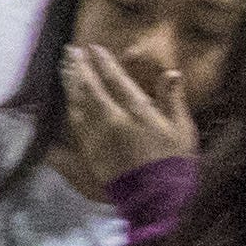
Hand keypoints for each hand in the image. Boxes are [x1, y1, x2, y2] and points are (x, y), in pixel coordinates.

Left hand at [61, 39, 200, 179]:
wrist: (156, 197)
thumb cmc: (174, 162)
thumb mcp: (182, 129)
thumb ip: (173, 99)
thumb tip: (171, 72)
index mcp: (138, 112)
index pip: (115, 80)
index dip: (102, 62)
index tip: (93, 47)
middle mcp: (113, 121)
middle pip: (90, 88)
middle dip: (79, 67)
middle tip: (70, 50)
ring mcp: (97, 137)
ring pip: (78, 104)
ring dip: (70, 83)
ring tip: (64, 67)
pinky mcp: (89, 151)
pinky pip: (74, 123)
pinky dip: (69, 106)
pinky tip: (67, 97)